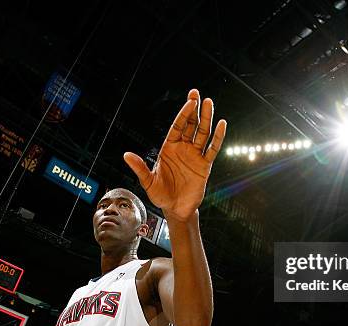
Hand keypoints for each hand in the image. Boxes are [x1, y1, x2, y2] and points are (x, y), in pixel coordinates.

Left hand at [124, 89, 226, 221]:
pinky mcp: (205, 165)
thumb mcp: (148, 182)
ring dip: (206, 119)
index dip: (183, 115)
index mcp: (169, 148)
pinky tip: (221, 125)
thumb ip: (140, 168)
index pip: (177, 127)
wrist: (176, 209)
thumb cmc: (161, 195)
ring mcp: (195, 156)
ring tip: (210, 103)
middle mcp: (183, 149)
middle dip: (194, 109)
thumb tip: (126, 155)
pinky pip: (212, 149)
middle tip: (196, 93)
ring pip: (203, 133)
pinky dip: (217, 137)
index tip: (189, 102)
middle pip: (190, 125)